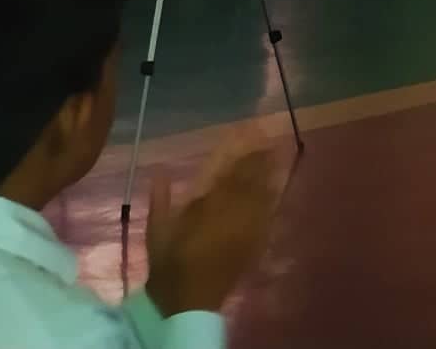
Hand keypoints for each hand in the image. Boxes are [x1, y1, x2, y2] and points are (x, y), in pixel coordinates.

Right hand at [146, 140, 286, 317]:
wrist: (188, 301)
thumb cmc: (169, 264)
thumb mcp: (158, 230)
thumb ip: (160, 199)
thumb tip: (159, 171)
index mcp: (209, 208)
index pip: (230, 173)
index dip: (242, 153)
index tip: (249, 133)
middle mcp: (233, 214)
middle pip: (251, 180)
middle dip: (260, 157)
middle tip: (269, 136)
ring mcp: (248, 229)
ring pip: (264, 194)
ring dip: (270, 173)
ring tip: (278, 153)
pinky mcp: (255, 243)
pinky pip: (269, 215)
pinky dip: (273, 199)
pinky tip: (278, 188)